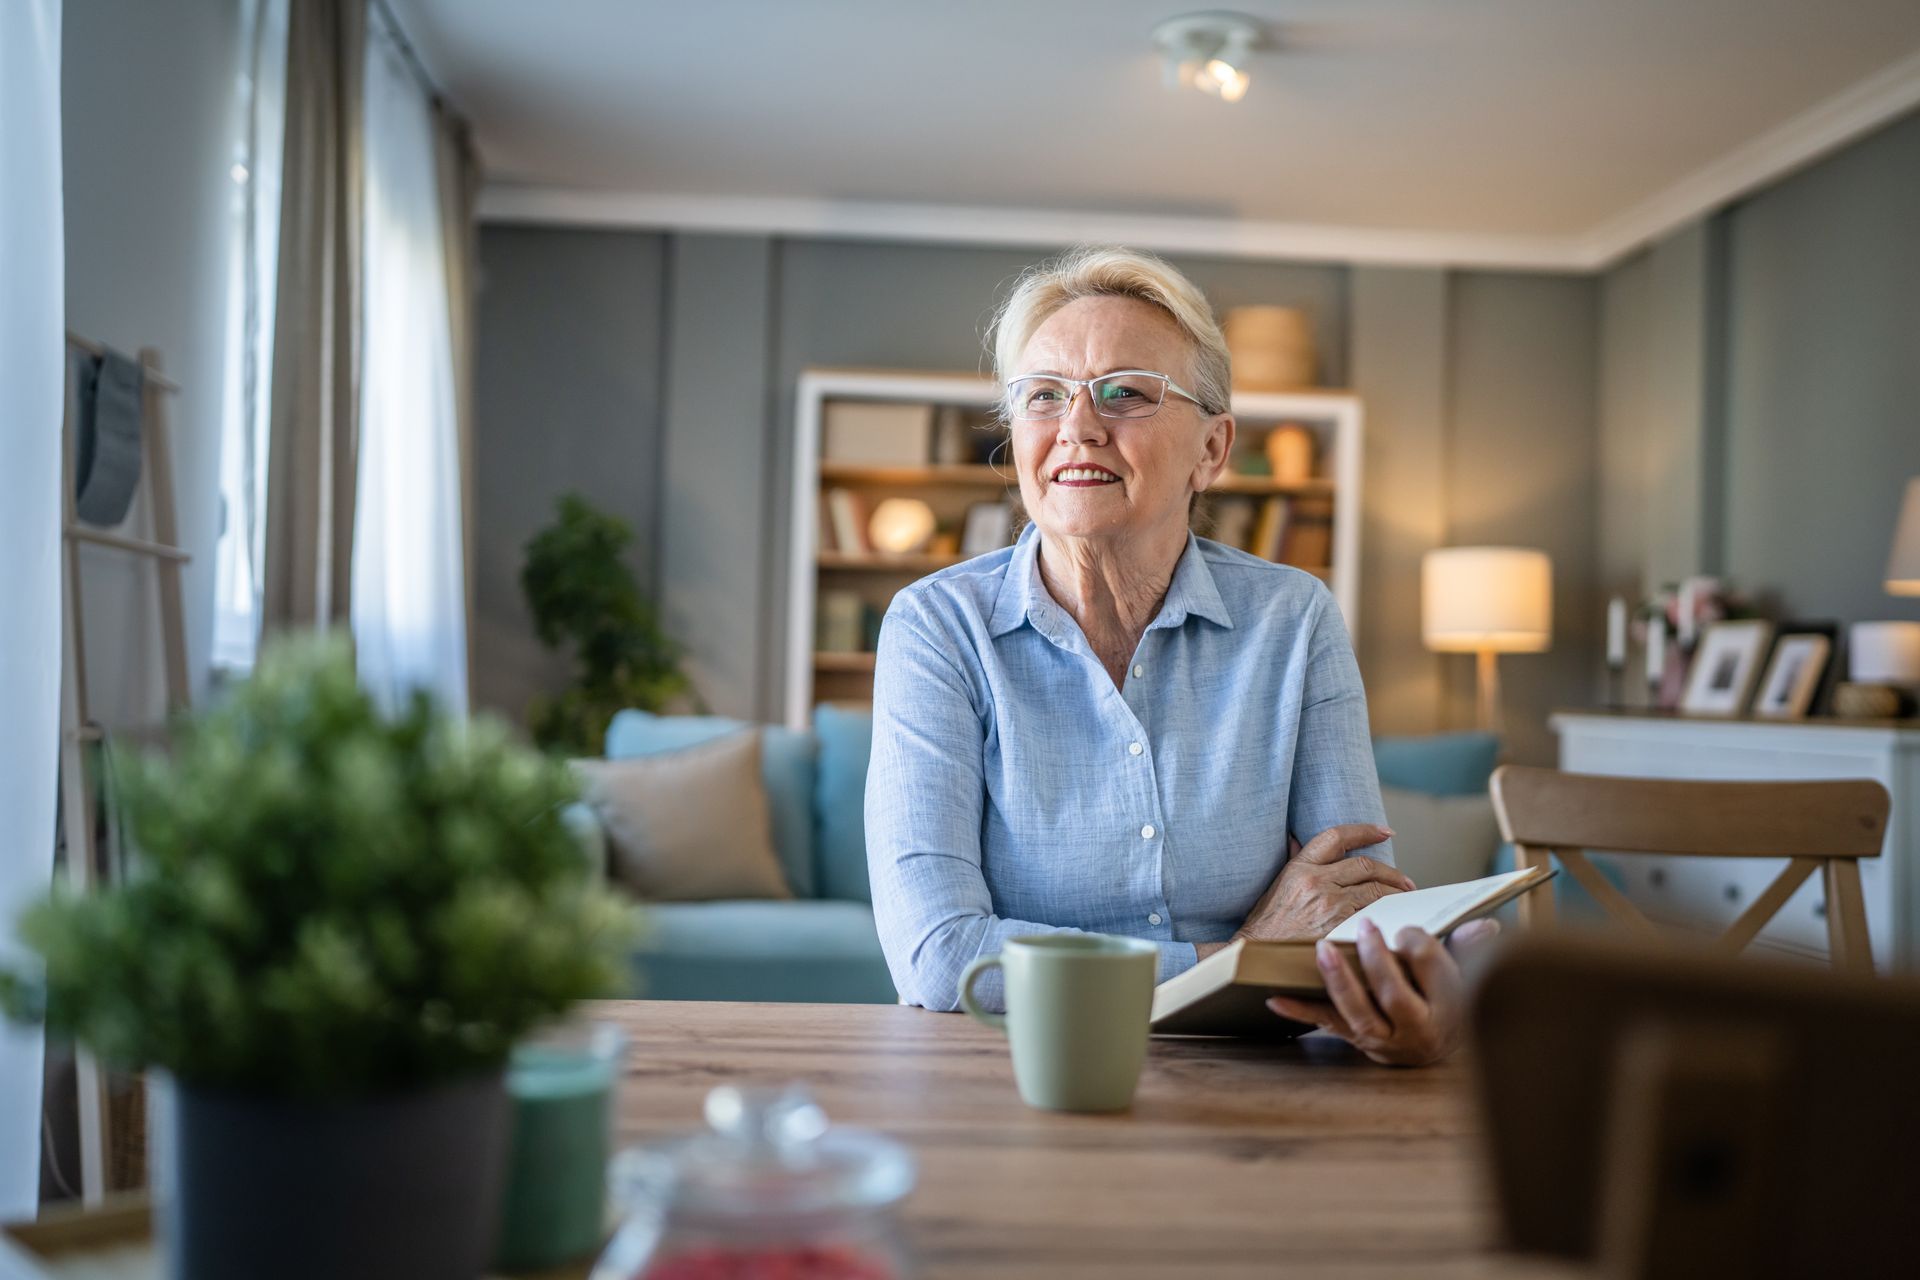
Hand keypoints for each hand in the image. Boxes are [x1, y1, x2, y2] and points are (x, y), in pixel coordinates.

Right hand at [1235, 824, 1412, 942]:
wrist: (1255, 956)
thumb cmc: (1265, 926)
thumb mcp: (1276, 886)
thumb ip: (1293, 862)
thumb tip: (1296, 839)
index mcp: (1300, 867)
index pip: (1337, 837)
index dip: (1364, 831)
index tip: (1384, 831)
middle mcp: (1316, 881)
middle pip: (1365, 865)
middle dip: (1391, 872)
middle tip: (1405, 881)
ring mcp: (1329, 906)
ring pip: (1375, 891)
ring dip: (1396, 894)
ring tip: (1405, 900)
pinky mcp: (1339, 929)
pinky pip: (1373, 916)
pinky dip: (1388, 916)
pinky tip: (1396, 919)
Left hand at [1265, 918, 1501, 1066]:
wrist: (1434, 1047)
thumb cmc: (1448, 999)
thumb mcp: (1464, 974)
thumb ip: (1468, 948)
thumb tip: (1485, 925)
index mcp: (1448, 1009)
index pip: (1433, 971)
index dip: (1418, 944)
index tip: (1406, 925)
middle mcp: (1415, 1030)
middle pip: (1395, 995)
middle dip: (1378, 960)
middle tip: (1366, 927)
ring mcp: (1383, 1040)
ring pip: (1359, 1014)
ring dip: (1339, 981)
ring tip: (1323, 951)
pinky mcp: (1356, 1040)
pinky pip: (1326, 1024)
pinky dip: (1300, 1011)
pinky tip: (1275, 997)